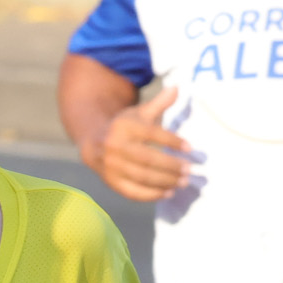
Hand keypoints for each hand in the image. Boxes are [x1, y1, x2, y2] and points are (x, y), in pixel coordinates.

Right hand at [88, 80, 194, 201]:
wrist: (92, 142)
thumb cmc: (124, 127)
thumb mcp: (139, 113)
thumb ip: (159, 103)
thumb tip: (178, 88)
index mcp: (124, 126)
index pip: (152, 133)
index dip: (172, 140)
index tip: (190, 148)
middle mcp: (115, 145)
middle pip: (148, 158)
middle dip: (172, 166)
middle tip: (189, 170)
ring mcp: (112, 165)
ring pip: (143, 176)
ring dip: (166, 181)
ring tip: (183, 182)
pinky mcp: (111, 181)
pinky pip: (133, 191)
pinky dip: (152, 194)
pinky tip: (168, 192)